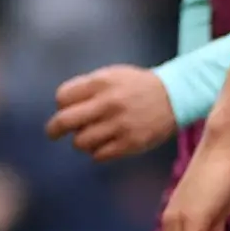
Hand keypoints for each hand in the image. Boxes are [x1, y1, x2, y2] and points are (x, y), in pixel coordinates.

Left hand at [47, 64, 177, 161]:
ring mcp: (119, 125)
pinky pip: (98, 156)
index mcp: (101, 83)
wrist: (175, 96)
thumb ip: (86, 87)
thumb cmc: (136, 86)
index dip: (62, 105)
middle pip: (63, 121)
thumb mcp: (112, 75)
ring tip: (93, 135)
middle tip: (53, 133)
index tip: (67, 108)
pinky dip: (98, 152)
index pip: (62, 98)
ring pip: (80, 142)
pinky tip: (106, 144)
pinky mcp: (130, 143)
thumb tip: (60, 106)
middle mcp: (108, 103)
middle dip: (54, 129)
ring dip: (81, 141)